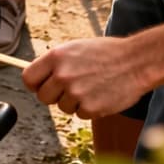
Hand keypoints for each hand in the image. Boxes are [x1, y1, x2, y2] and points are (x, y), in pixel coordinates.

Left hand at [23, 36, 148, 119]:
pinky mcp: (92, 108)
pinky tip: (100, 95)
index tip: (40, 86)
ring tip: (90, 88)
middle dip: (53, 96)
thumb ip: (55, 63)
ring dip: (74, 102)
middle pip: (43, 97)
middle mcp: (62, 75)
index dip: (34, 85)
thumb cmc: (104, 53)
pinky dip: (89, 109)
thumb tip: (39, 77)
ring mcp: (76, 92)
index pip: (28, 78)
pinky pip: (81, 114)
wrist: (135, 62)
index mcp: (55, 57)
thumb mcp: (73, 49)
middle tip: (68, 90)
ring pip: (63, 107)